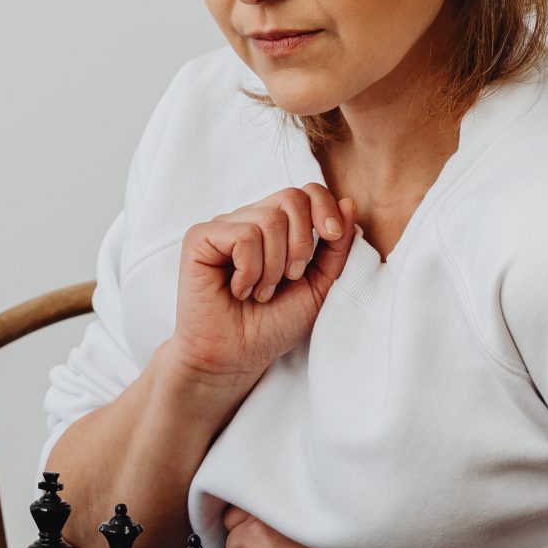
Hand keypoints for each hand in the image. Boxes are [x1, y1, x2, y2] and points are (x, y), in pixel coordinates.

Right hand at [163, 186, 357, 388]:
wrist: (237, 356)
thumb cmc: (273, 325)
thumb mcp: (320, 285)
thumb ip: (336, 248)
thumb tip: (348, 202)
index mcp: (277, 227)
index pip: (306, 191)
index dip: (324, 208)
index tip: (332, 238)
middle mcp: (249, 220)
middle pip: (291, 198)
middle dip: (301, 244)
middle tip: (289, 279)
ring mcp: (223, 227)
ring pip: (269, 220)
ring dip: (273, 267)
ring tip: (260, 291)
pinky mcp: (199, 238)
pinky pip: (243, 236)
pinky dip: (250, 269)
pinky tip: (238, 289)